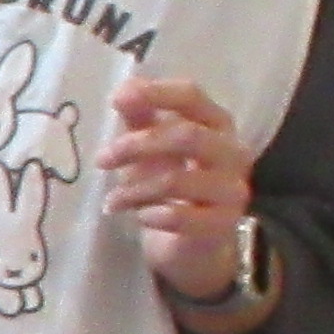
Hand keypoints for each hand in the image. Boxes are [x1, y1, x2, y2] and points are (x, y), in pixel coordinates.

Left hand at [102, 74, 254, 302]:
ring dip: (134, 189)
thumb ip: (141, 118)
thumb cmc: (172, 184)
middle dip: (136, 145)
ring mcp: (232, 190)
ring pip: (177, 180)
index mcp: (216, 124)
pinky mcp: (223, 224)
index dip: (156, 93)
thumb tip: (124, 89)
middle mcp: (232, 152)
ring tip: (113, 201)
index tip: (116, 99)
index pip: (193, 96)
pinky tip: (140, 217)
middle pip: (187, 136)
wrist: (194, 243)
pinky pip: (181, 216)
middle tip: (101, 160)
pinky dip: (152, 215)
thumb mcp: (152, 148)